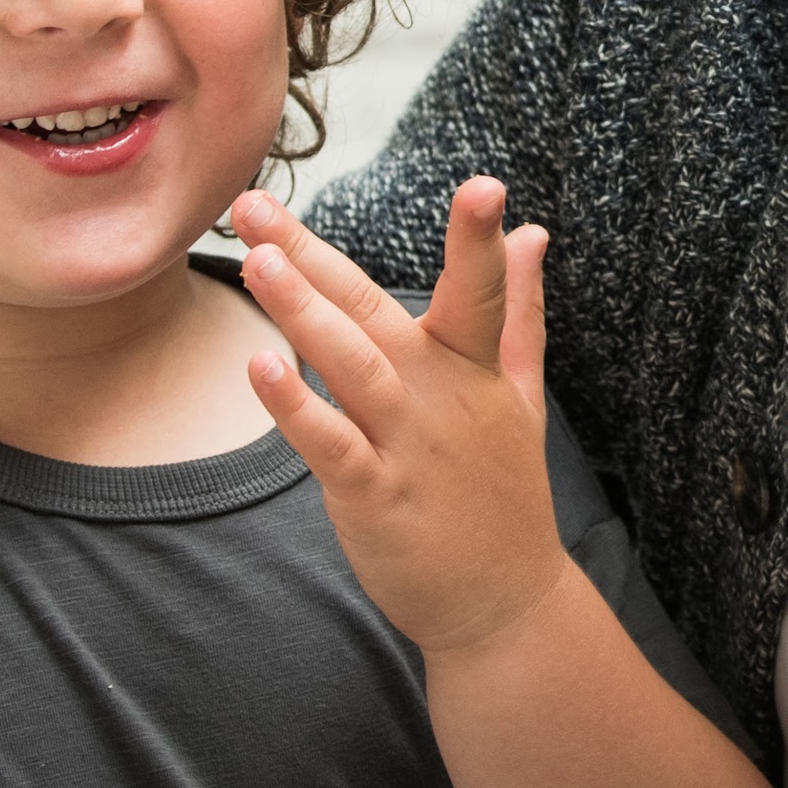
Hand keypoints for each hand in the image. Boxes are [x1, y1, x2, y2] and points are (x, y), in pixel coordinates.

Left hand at [230, 177, 568, 657]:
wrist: (503, 602)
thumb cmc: (503, 491)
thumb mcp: (524, 395)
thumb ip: (521, 309)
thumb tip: (533, 233)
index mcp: (477, 366)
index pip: (480, 289)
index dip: (482, 239)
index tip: (486, 185)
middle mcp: (444, 397)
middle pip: (375, 310)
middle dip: (312, 254)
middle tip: (255, 203)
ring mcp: (412, 448)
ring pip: (353, 367)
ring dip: (302, 313)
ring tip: (255, 262)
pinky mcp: (376, 496)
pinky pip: (331, 445)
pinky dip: (296, 407)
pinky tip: (260, 366)